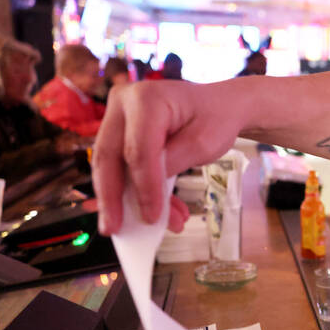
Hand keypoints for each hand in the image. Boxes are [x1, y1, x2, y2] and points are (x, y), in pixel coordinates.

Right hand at [93, 81, 245, 235]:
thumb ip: (174, 163)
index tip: (151, 217)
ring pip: (110, 165)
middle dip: (112, 198)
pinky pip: (122, 166)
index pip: (138, 150)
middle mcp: (123, 103)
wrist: (219, 105)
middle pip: (109, 156)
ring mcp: (118, 118)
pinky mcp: (120, 133)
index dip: (143, 187)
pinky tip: (160, 213)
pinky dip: (138, 192)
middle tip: (114, 230)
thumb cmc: (214, 119)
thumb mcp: (203, 143)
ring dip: (125, 200)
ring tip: (141, 230)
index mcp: (146, 99)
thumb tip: (146, 194)